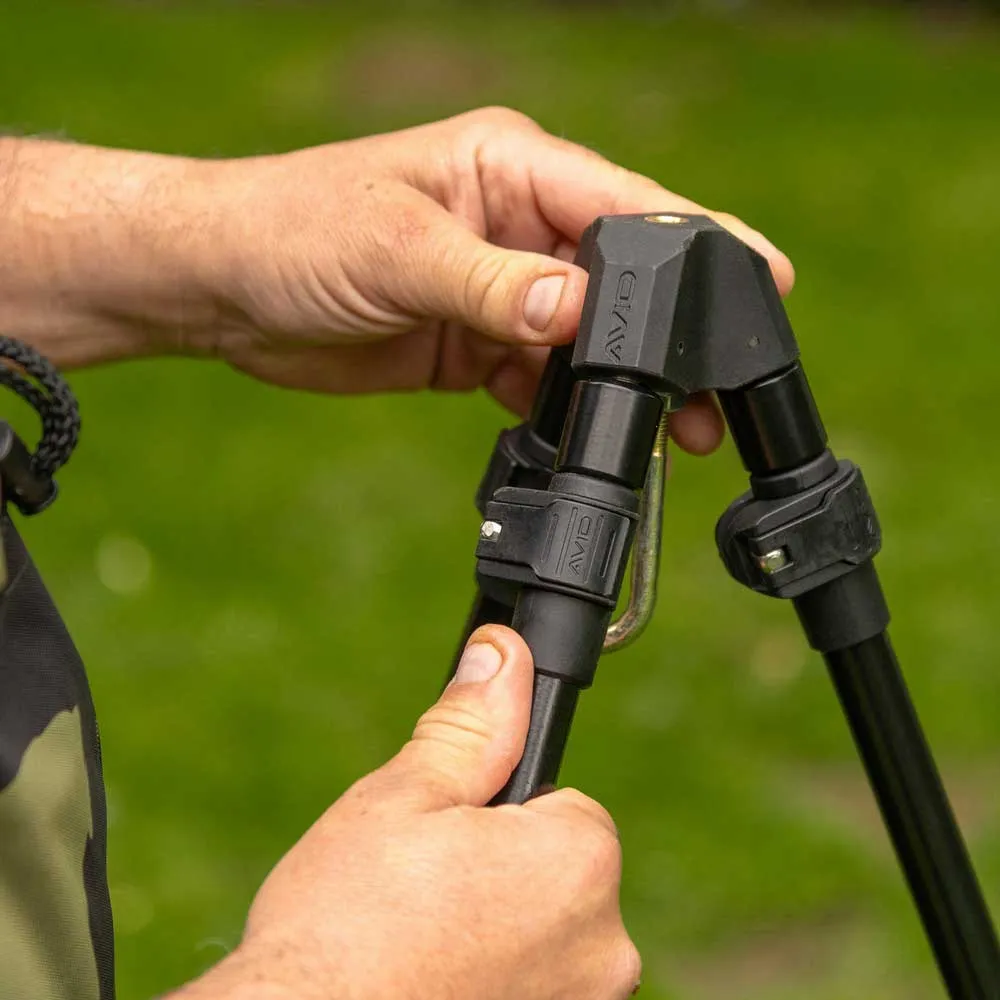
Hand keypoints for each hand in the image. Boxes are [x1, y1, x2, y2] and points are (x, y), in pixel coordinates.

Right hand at [171, 626, 639, 999]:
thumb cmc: (344, 932)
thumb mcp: (402, 800)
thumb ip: (470, 724)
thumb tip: (503, 653)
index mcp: (581, 863)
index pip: (564, 808)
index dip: (498, 817)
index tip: (445, 845)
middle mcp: (607, 949)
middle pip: (555, 878)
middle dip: (499, 877)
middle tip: (421, 898)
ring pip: (540, 941)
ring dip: (493, 937)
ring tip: (417, 948)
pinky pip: (529, 990)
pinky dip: (490, 986)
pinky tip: (430, 987)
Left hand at [194, 107, 794, 451]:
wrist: (226, 290)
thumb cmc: (296, 233)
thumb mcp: (397, 250)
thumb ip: (492, 285)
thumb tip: (575, 314)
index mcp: (510, 169)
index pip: (627, 204)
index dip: (702, 244)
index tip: (763, 284)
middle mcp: (516, 223)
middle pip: (621, 281)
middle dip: (671, 338)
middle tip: (718, 394)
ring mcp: (499, 288)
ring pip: (587, 340)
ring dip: (622, 385)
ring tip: (674, 432)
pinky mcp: (475, 342)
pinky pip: (538, 378)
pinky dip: (562, 409)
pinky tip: (586, 437)